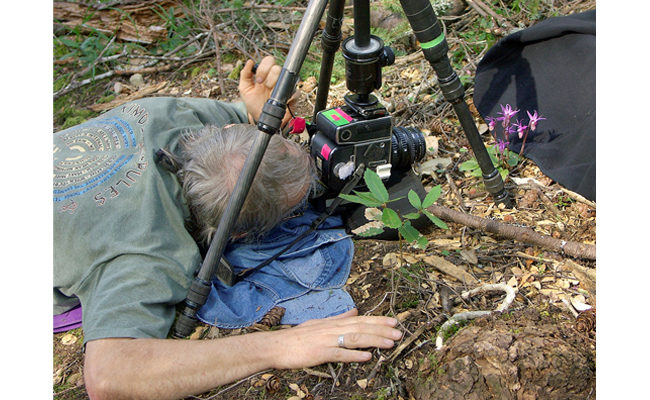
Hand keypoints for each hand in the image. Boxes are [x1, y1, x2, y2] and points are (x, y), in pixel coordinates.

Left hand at [238, 55, 293, 125]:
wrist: (261, 118)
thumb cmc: (254, 103)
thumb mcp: (245, 89)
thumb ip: (245, 75)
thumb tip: (249, 62)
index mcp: (266, 73)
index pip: (269, 61)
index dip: (263, 68)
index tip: (258, 80)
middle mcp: (276, 77)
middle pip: (278, 68)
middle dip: (270, 77)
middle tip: (265, 87)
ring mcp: (285, 86)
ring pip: (287, 77)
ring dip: (278, 85)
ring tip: (271, 94)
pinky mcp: (293, 96)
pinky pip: (295, 91)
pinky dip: (289, 95)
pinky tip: (281, 100)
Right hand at [267, 309, 402, 369]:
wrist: (276, 345)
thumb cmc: (297, 337)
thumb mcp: (319, 323)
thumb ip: (338, 318)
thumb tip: (355, 310)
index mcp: (333, 322)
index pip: (360, 319)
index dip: (378, 320)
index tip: (393, 321)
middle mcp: (332, 329)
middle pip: (361, 327)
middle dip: (382, 330)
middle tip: (399, 332)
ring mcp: (326, 340)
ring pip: (355, 338)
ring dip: (374, 340)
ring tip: (390, 343)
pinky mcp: (320, 353)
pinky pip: (339, 354)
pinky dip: (354, 355)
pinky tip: (367, 357)